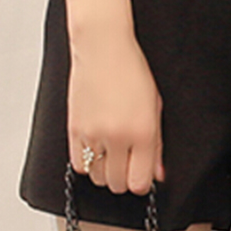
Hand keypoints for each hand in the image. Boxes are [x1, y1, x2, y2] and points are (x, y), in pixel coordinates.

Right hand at [68, 30, 166, 194]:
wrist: (103, 46)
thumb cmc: (132, 68)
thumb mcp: (155, 104)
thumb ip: (157, 143)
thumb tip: (157, 172)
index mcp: (143, 130)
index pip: (139, 183)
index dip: (141, 181)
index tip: (141, 173)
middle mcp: (118, 135)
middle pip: (118, 184)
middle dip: (124, 177)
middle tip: (127, 161)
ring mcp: (93, 134)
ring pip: (97, 178)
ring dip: (105, 171)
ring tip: (111, 151)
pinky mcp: (74, 130)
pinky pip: (78, 165)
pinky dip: (87, 162)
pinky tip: (96, 146)